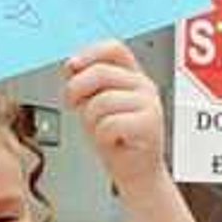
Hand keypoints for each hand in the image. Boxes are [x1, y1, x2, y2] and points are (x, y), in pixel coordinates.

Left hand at [62, 41, 166, 185]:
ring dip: (91, 120)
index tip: (72, 67)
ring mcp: (150, 104)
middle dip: (76, 89)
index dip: (90, 53)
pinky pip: (110, 123)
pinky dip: (102, 136)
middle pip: (101, 72)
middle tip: (72, 106)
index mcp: (132, 76)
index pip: (115, 49)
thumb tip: (71, 66)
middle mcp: (144, 86)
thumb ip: (85, 84)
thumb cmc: (116, 139)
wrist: (136, 173)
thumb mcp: (93, 104)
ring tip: (100, 130)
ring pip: (102, 101)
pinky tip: (112, 140)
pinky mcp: (150, 124)